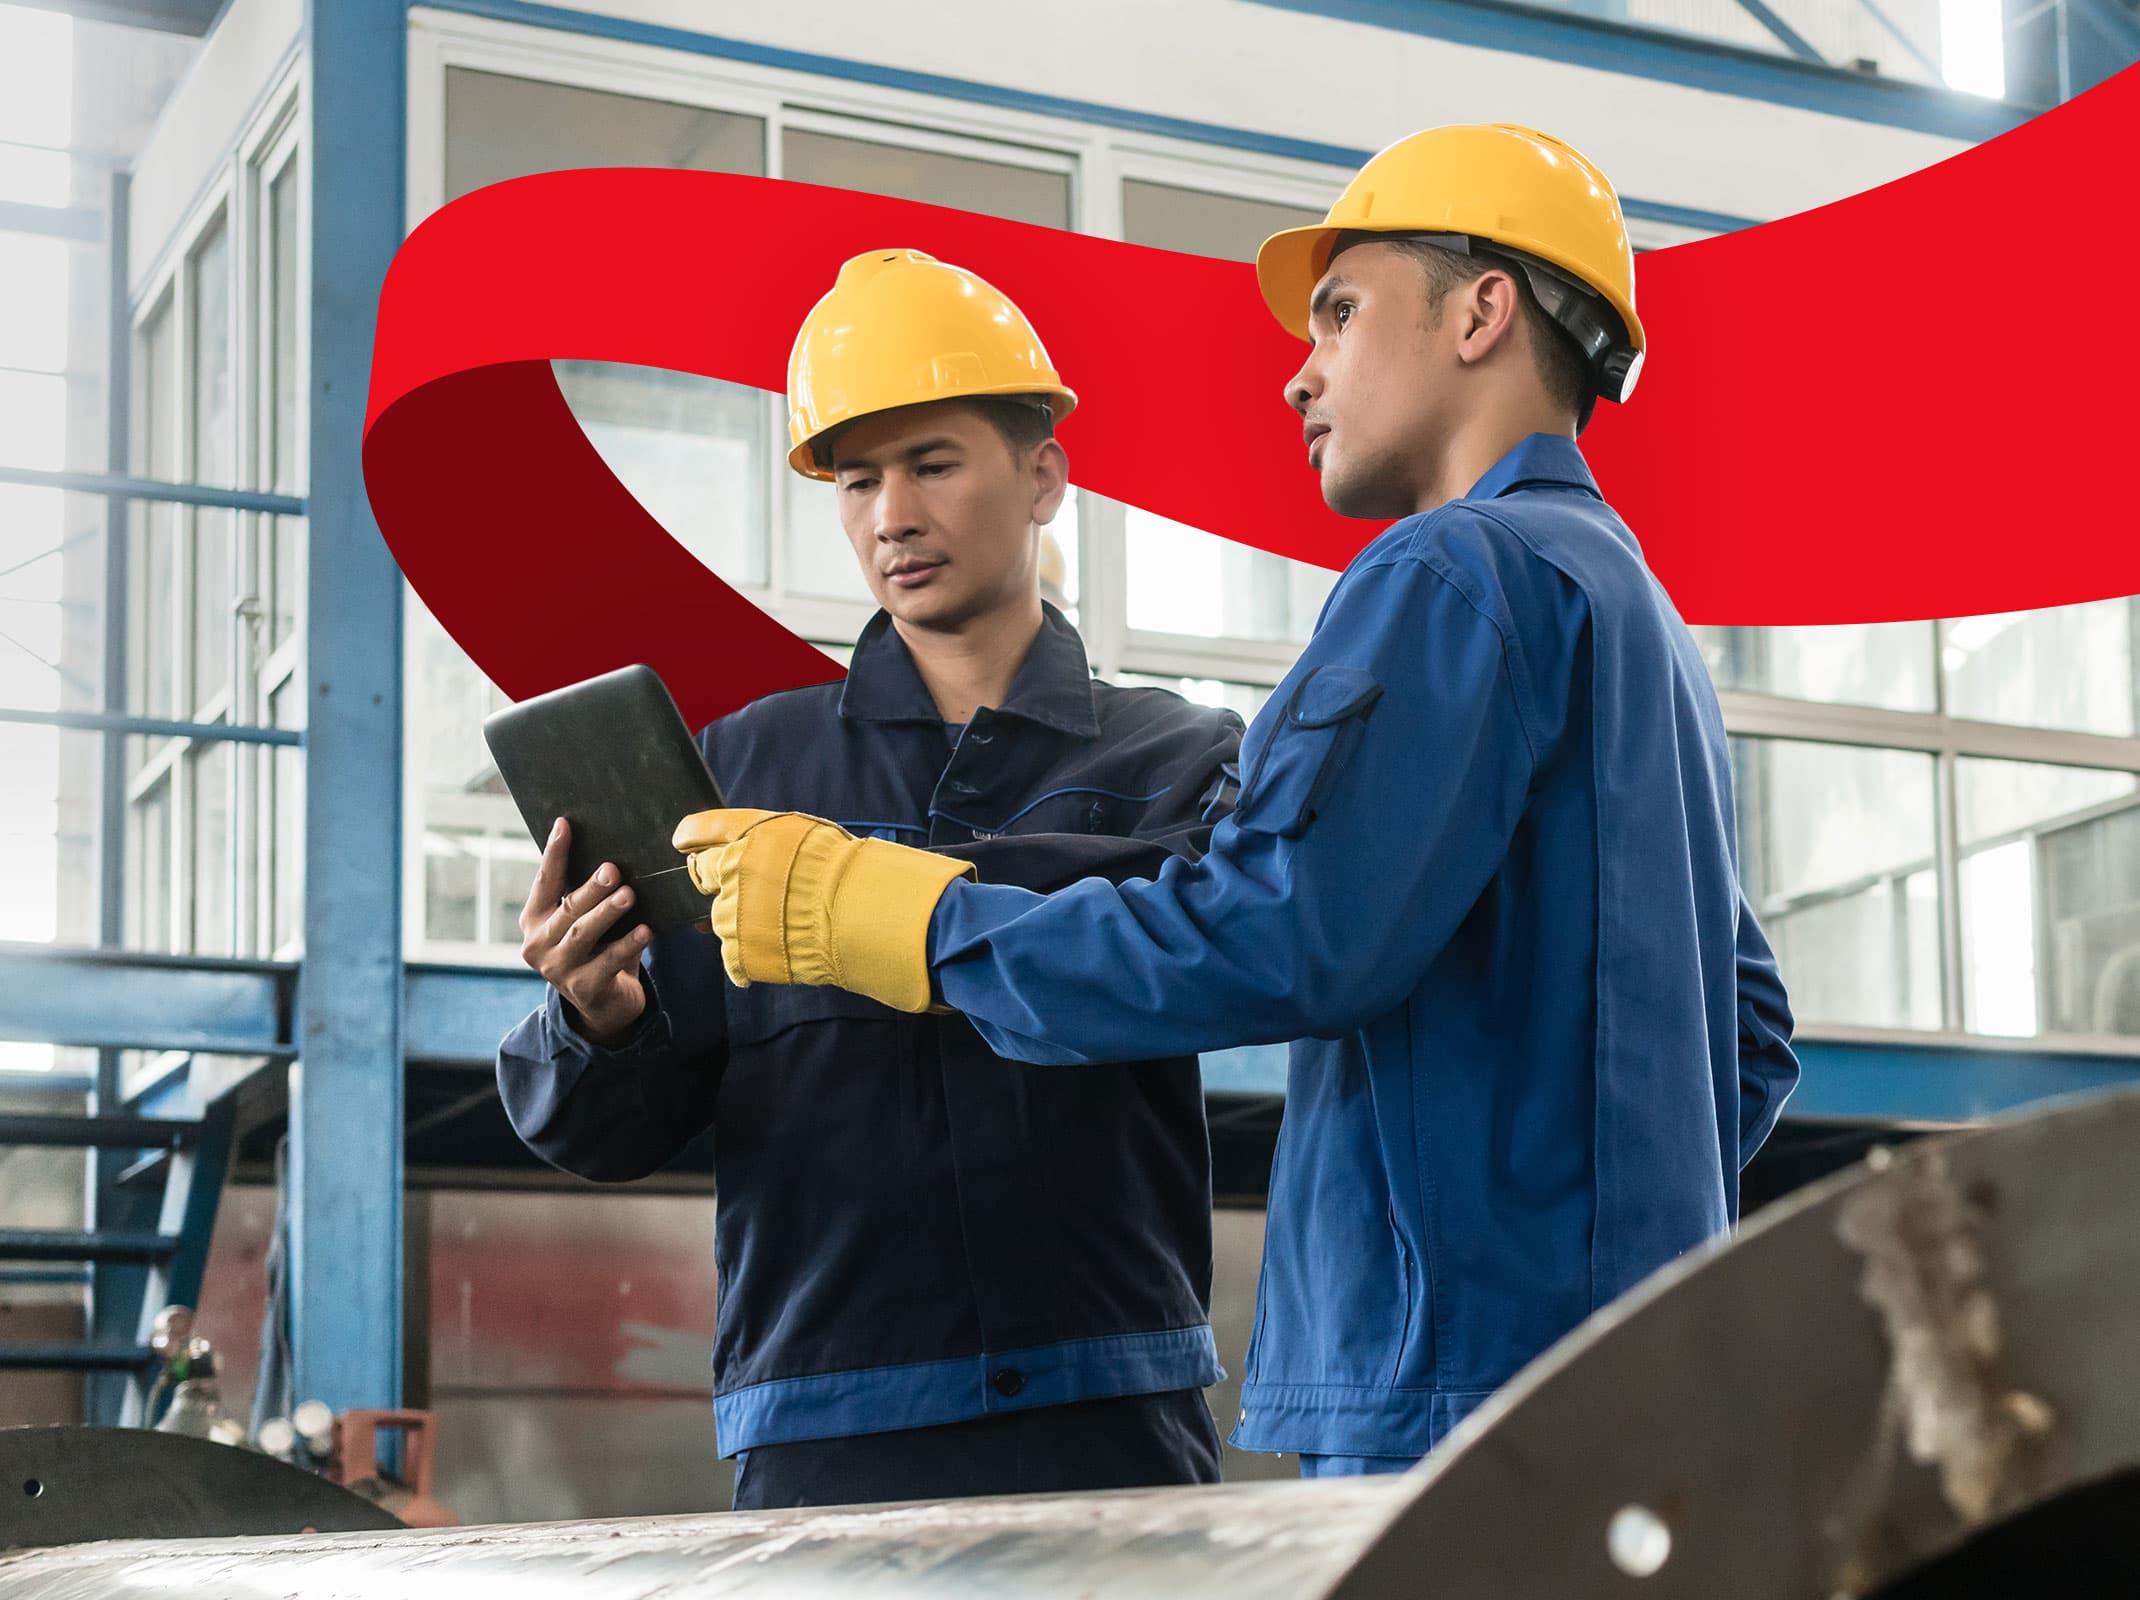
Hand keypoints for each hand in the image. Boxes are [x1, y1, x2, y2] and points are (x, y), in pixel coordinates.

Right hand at [519, 818, 650, 1043]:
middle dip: (591, 888)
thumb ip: (586, 895)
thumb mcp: (583, 920)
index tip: (564, 824)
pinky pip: (609, 961)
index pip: (545, 881)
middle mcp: (538, 944)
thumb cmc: (596, 948)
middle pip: (568, 909)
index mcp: (534, 920)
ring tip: (629, 894)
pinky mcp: (583, 989)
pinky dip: (629, 944)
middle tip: (613, 869)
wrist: (604, 1004)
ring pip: (584, 934)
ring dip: (608, 913)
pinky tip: (646, 931)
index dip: (555, 853)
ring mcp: (558, 969)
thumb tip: (613, 854)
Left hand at [673, 808, 975, 1012]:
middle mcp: (729, 872)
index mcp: (744, 836)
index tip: (688, 844)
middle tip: (754, 890)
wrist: (860, 915)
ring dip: (739, 920)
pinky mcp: (740, 953)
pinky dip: (748, 957)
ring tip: (777, 922)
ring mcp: (731, 916)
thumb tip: (730, 841)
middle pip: (703, 877)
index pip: (697, 832)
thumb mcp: (800, 831)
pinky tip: (775, 948)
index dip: (691, 839)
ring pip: (719, 919)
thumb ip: (758, 835)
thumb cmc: (840, 869)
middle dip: (719, 882)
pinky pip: (731, 958)